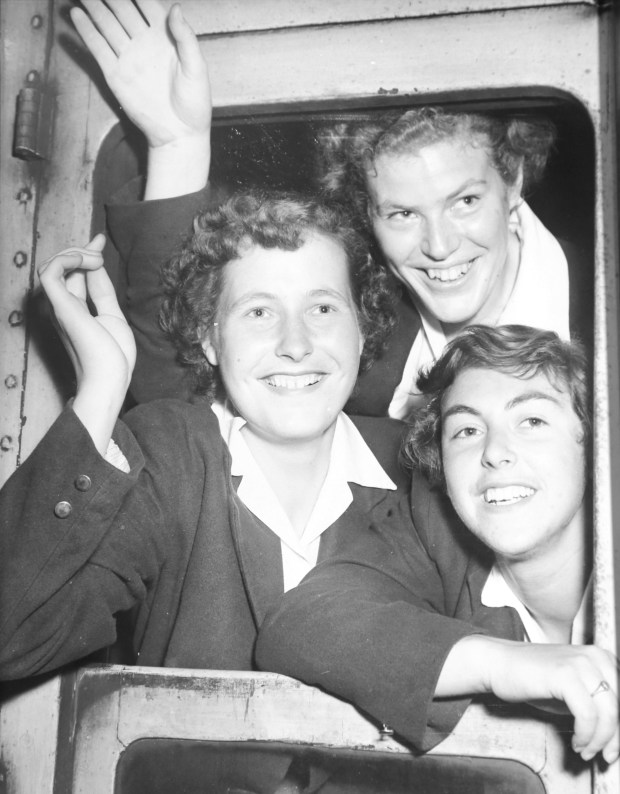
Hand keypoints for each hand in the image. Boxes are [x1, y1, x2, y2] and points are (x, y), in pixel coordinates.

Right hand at [38, 234, 136, 451]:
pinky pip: (51, 271)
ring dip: (74, 253)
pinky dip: (68, 259)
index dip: (85, 253)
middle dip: (80, 250)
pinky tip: (90, 262)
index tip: (100, 239)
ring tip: (95, 258)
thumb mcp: (112, 316)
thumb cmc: (113, 357)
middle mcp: (62, 307)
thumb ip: (102, 291)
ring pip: (51, 265)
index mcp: (74, 311)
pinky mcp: (61, 306)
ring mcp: (59, 306)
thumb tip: (97, 266)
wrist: (110, 379)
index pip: (73, 274)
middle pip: (62, 267)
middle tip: (99, 245)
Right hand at [71, 1, 210, 196]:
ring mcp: (129, 58)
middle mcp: (145, 43)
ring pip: (107, 25)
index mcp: (166, 38)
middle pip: (122, 10)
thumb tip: (176, 7)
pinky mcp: (116, 75)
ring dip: (94, 7)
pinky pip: (98, 48)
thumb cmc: (194, 103)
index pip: (147, 5)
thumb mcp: (197, 68)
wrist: (179, 133)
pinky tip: (77, 15)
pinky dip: (87, 32)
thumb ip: (186, 38)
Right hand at [485, 639, 618, 763]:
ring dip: (600, 740)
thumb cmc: (535, 679)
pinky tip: (578, 742)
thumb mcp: (576, 691)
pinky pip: (587, 714)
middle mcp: (595, 656)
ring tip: (587, 750)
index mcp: (602, 657)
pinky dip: (586, 735)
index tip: (615, 746)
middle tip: (606, 755)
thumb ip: (599, 705)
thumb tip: (617, 734)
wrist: (499, 664)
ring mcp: (580, 662)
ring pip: (609, 713)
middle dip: (615, 737)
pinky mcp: (564, 673)